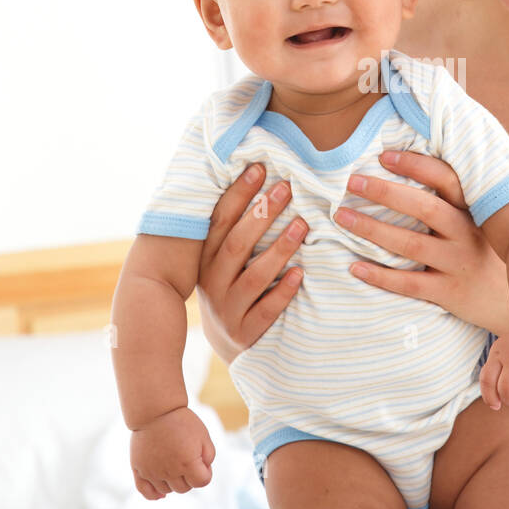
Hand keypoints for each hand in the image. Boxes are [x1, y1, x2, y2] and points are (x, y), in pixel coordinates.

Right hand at [130, 406, 216, 499]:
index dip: (205, 472)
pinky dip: (154, 495)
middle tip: (186, 458)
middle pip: (184, 488)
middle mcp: (169, 470)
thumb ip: (209, 456)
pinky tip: (161, 493)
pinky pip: (146, 492)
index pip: (202, 482)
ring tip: (173, 463)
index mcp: (187, 462)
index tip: (201, 460)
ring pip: (168, 490)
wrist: (156, 410)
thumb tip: (203, 471)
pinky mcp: (139, 469)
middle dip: (189, 477)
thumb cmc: (181, 421)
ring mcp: (152, 472)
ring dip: (174, 482)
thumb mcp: (204, 435)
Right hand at [194, 163, 306, 363]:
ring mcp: (227, 308)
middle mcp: (212, 281)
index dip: (239, 194)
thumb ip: (237, 226)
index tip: (260, 168)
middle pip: (237, 244)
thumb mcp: (224, 257)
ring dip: (279, 250)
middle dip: (262, 215)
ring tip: (302, 225)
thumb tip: (258, 173)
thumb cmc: (232, 283)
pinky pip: (266, 312)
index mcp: (206, 257)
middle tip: (287, 188)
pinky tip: (300, 274)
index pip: (220, 221)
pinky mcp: (244, 332)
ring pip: (253, 278)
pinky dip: (283, 292)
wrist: (226, 339)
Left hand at [336, 150, 508, 335]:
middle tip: (352, 182)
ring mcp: (459, 264)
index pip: (446, 179)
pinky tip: (355, 266)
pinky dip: (380, 276)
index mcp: (474, 212)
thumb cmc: (492, 256)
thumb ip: (461, 202)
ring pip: (411, 244)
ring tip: (342, 217)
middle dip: (385, 193)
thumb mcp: (486, 225)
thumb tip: (419, 170)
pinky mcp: (450, 293)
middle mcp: (468, 234)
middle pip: (423, 208)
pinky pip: (410, 283)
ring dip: (373, 229)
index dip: (415, 165)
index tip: (383, 156)